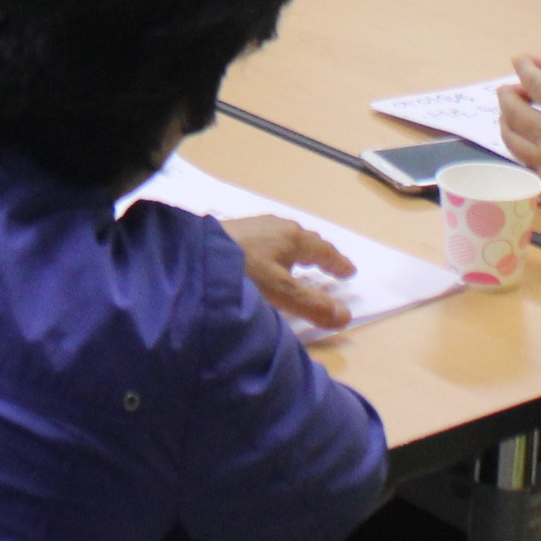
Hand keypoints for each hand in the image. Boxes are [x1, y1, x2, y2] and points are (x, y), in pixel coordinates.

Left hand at [223, 214, 354, 328]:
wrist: (191, 252)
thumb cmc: (240, 271)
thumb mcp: (279, 293)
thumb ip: (311, 305)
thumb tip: (345, 316)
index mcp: (292, 237)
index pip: (323, 250)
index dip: (337, 263)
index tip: (349, 272)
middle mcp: (276, 226)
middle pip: (305, 240)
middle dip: (319, 254)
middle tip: (330, 266)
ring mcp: (253, 225)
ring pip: (284, 237)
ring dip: (297, 251)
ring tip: (299, 264)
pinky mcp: (233, 230)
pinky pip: (267, 238)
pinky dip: (277, 250)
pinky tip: (264, 260)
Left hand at [498, 45, 540, 218]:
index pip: (535, 82)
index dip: (524, 68)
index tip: (519, 61)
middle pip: (514, 110)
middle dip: (507, 95)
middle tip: (506, 89)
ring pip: (512, 138)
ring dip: (505, 122)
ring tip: (506, 116)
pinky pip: (522, 163)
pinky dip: (515, 150)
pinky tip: (521, 148)